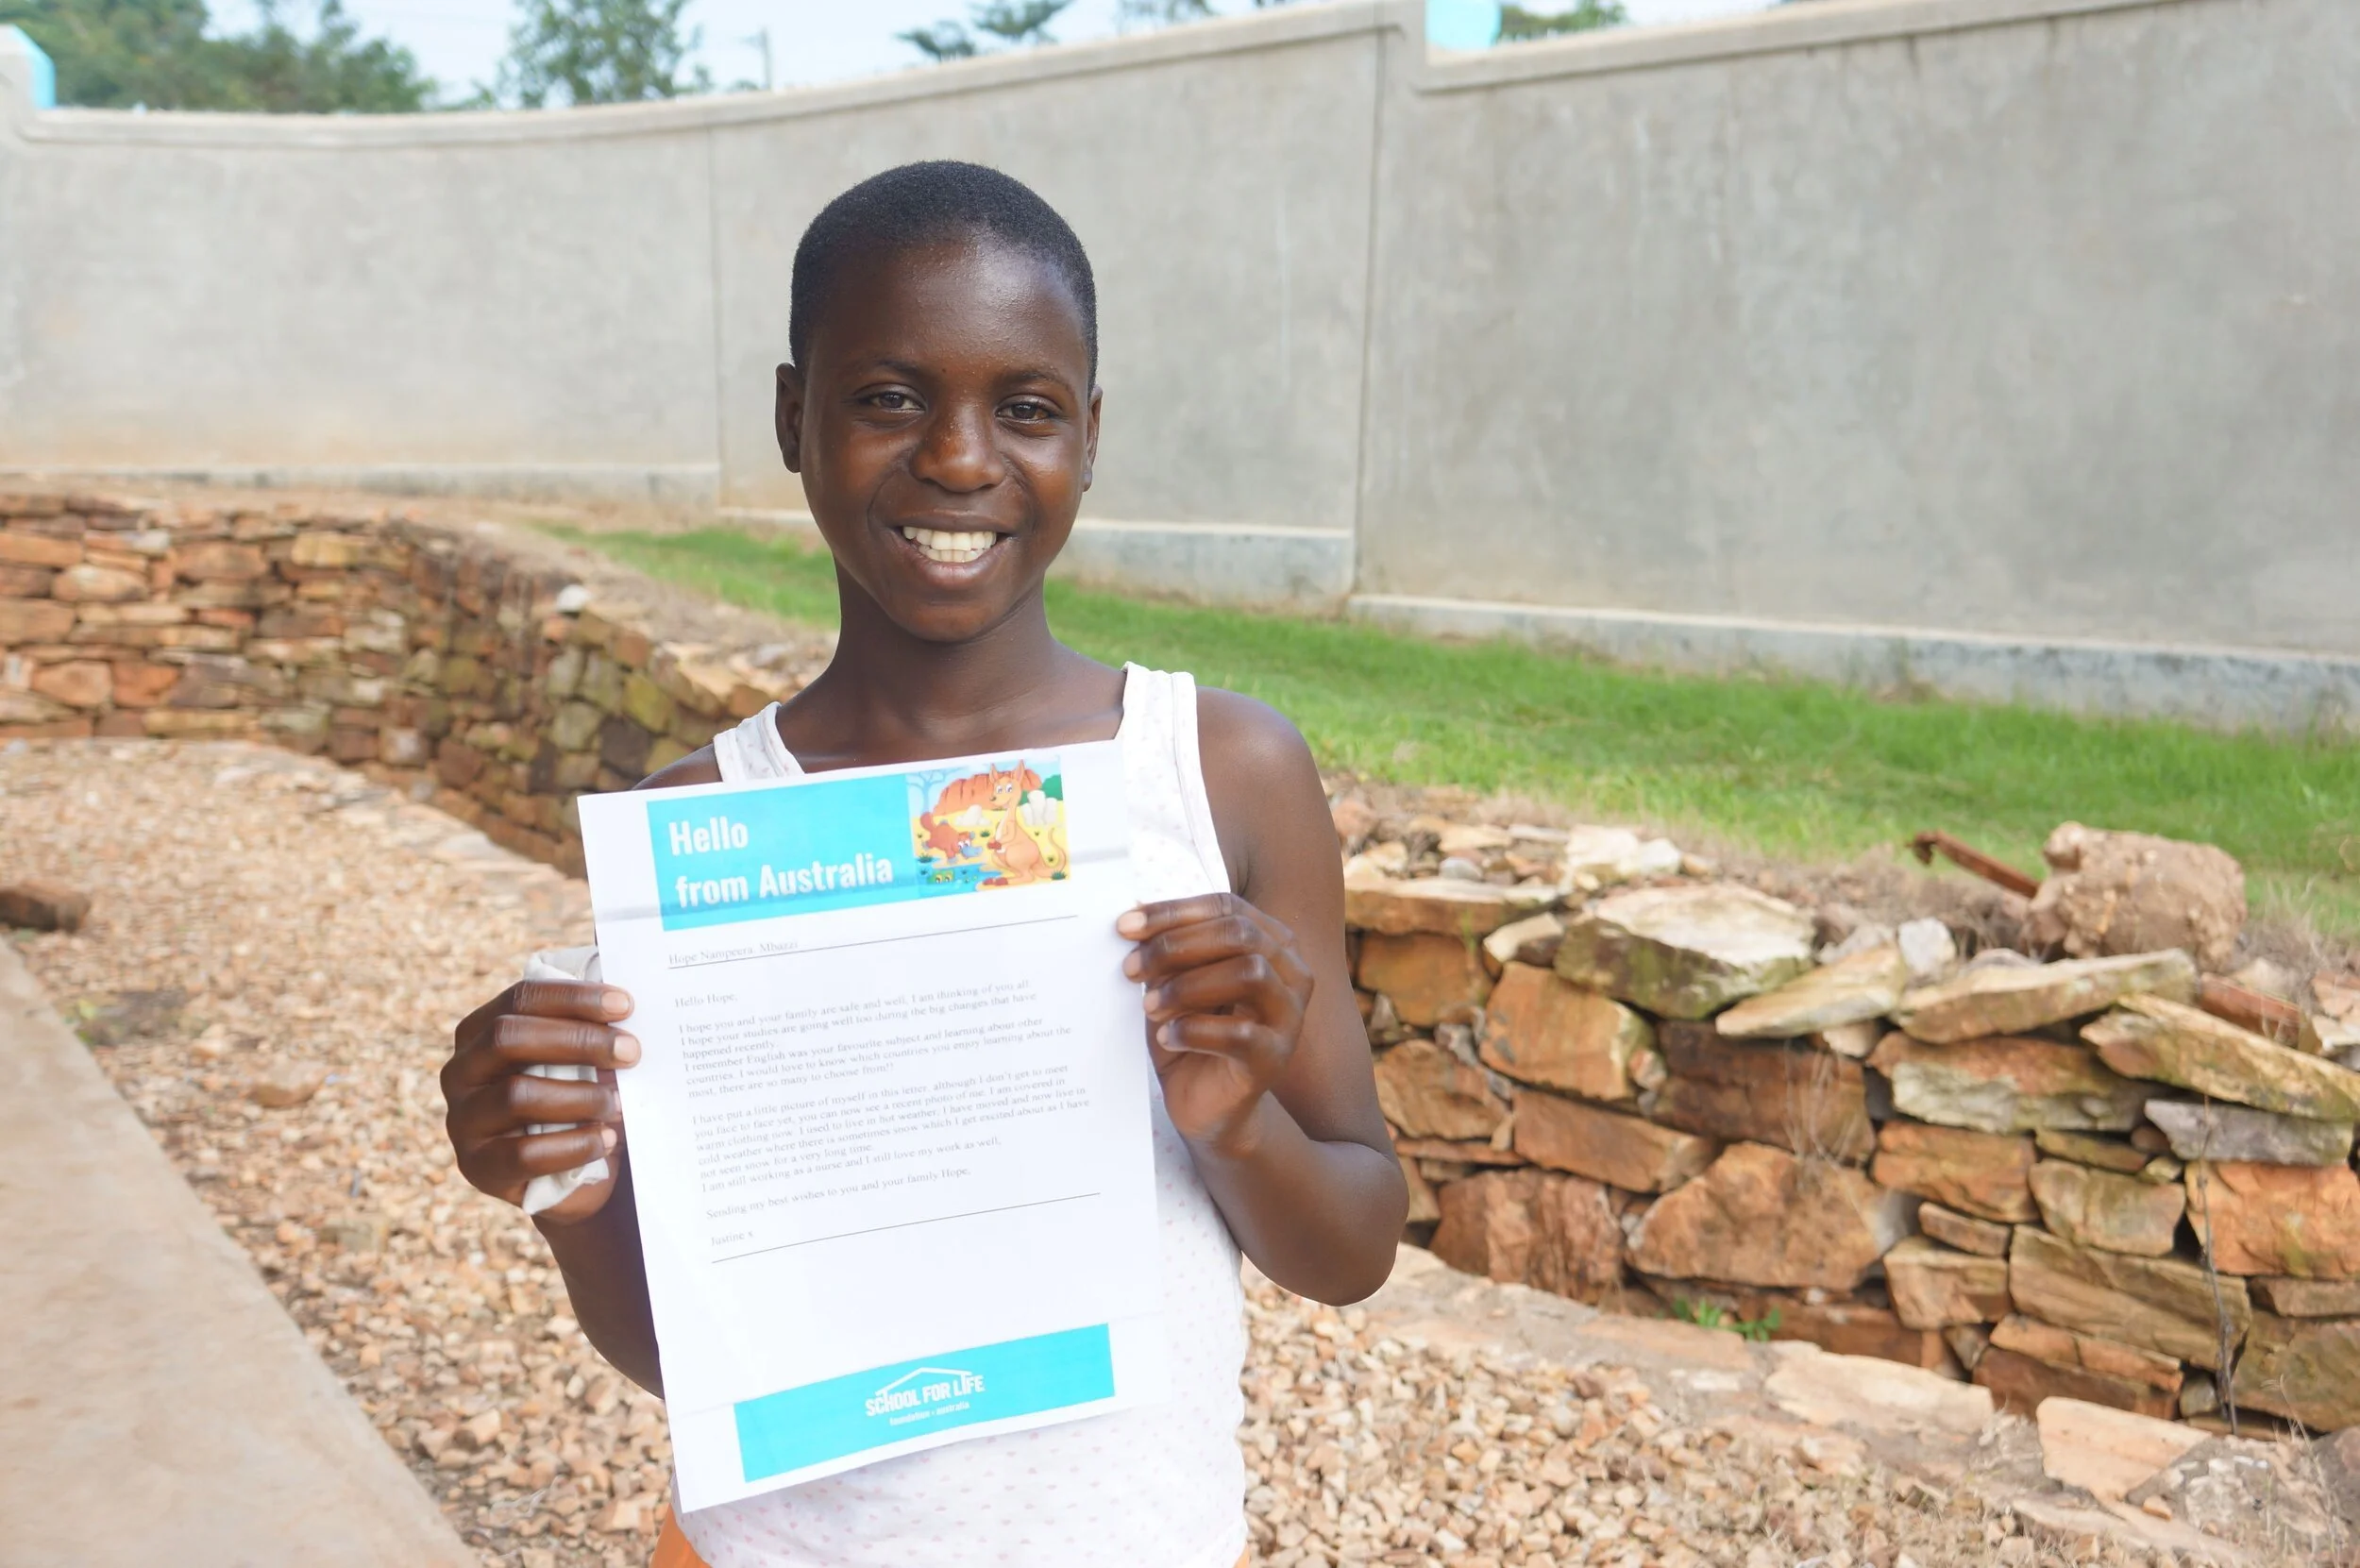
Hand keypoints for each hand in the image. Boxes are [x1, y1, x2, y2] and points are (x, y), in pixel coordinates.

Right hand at [444, 980, 639, 1225]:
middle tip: (631, 1051)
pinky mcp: (478, 1167)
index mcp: (481, 1031)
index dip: (574, 998)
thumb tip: (622, 987)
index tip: (626, 1005)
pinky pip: (524, 1154)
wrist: (570, 1174)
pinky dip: (573, 1144)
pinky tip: (606, 1139)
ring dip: (579, 1096)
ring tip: (619, 1103)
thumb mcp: (581, 1061)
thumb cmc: (577, 1098)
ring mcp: (463, 1121)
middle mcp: (461, 1071)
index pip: (521, 999)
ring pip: (517, 1095)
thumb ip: (591, 1026)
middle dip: (577, 1040)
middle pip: (508, 1038)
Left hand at [1119, 893, 1313, 1155]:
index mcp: (1270, 943)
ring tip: (1151, 1007)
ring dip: (1188, 986)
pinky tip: (1168, 1037)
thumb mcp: (1174, 984)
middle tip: (1131, 968)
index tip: (1125, 926)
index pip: (1227, 907)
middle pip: (1240, 934)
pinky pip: (1241, 1034)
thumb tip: (1134, 913)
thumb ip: (1166, 952)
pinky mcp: (1275, 1057)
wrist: (1208, 1106)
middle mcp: (1291, 973)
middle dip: (1176, 946)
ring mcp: (1289, 1016)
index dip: (1174, 911)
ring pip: (1250, 973)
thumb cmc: (1191, 1035)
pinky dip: (1194, 1030)